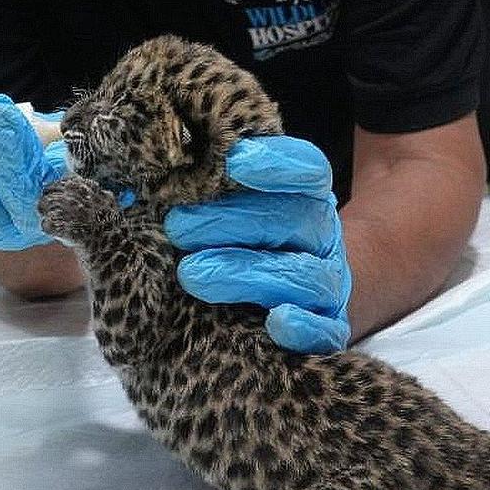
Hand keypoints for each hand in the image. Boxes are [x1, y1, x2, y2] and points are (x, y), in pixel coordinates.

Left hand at [164, 136, 352, 353]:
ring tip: (191, 274)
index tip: (234, 161)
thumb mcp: (236, 209)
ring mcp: (329, 283)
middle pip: (292, 220)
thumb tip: (158, 170)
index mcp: (306, 197)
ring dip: (245, 272)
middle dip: (229, 221)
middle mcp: (322, 236)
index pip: (307, 169)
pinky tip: (277, 322)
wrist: (299, 302)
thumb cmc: (248, 245)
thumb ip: (211, 189)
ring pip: (302, 274)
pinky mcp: (330, 328)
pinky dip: (304, 325)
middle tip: (176, 226)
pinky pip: (326, 329)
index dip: (277, 162)